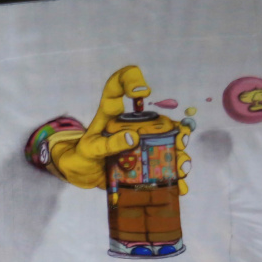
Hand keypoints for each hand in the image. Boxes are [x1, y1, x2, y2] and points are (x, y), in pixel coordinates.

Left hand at [47, 66, 192, 193]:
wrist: (80, 176)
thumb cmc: (82, 157)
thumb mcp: (89, 151)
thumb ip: (106, 145)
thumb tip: (133, 138)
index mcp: (111, 115)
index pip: (117, 87)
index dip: (130, 80)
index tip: (141, 93)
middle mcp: (130, 125)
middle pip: (159, 120)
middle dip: (175, 129)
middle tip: (179, 140)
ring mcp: (140, 143)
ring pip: (167, 141)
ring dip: (178, 152)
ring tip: (181, 165)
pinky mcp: (143, 160)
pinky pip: (163, 163)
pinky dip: (174, 173)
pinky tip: (180, 181)